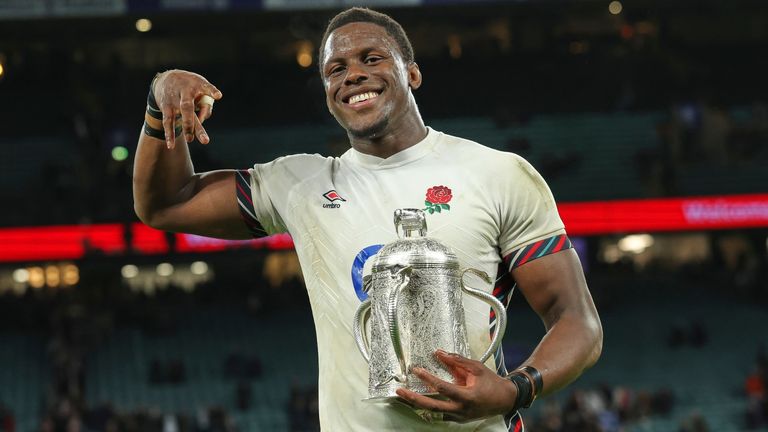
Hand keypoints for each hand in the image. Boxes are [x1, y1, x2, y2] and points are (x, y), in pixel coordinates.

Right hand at [153, 70, 222, 147]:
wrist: (167, 78)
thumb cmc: (191, 87)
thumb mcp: (201, 90)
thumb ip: (206, 105)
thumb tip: (202, 121)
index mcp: (196, 84)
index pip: (205, 86)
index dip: (211, 91)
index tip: (218, 96)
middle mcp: (183, 92)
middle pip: (188, 107)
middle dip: (195, 122)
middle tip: (205, 139)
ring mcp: (173, 100)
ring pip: (177, 115)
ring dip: (184, 128)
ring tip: (190, 140)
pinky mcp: (166, 107)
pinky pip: (167, 122)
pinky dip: (169, 134)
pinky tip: (170, 146)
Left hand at [395, 349, 516, 422]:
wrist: (505, 400)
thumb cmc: (491, 383)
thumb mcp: (476, 368)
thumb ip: (456, 360)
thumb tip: (439, 353)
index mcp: (467, 396)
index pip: (442, 387)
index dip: (428, 378)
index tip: (416, 370)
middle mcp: (460, 410)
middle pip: (432, 406)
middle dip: (413, 399)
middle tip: (399, 392)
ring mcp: (458, 417)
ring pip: (433, 413)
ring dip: (417, 405)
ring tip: (403, 396)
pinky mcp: (457, 419)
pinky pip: (439, 414)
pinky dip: (427, 407)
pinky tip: (417, 401)